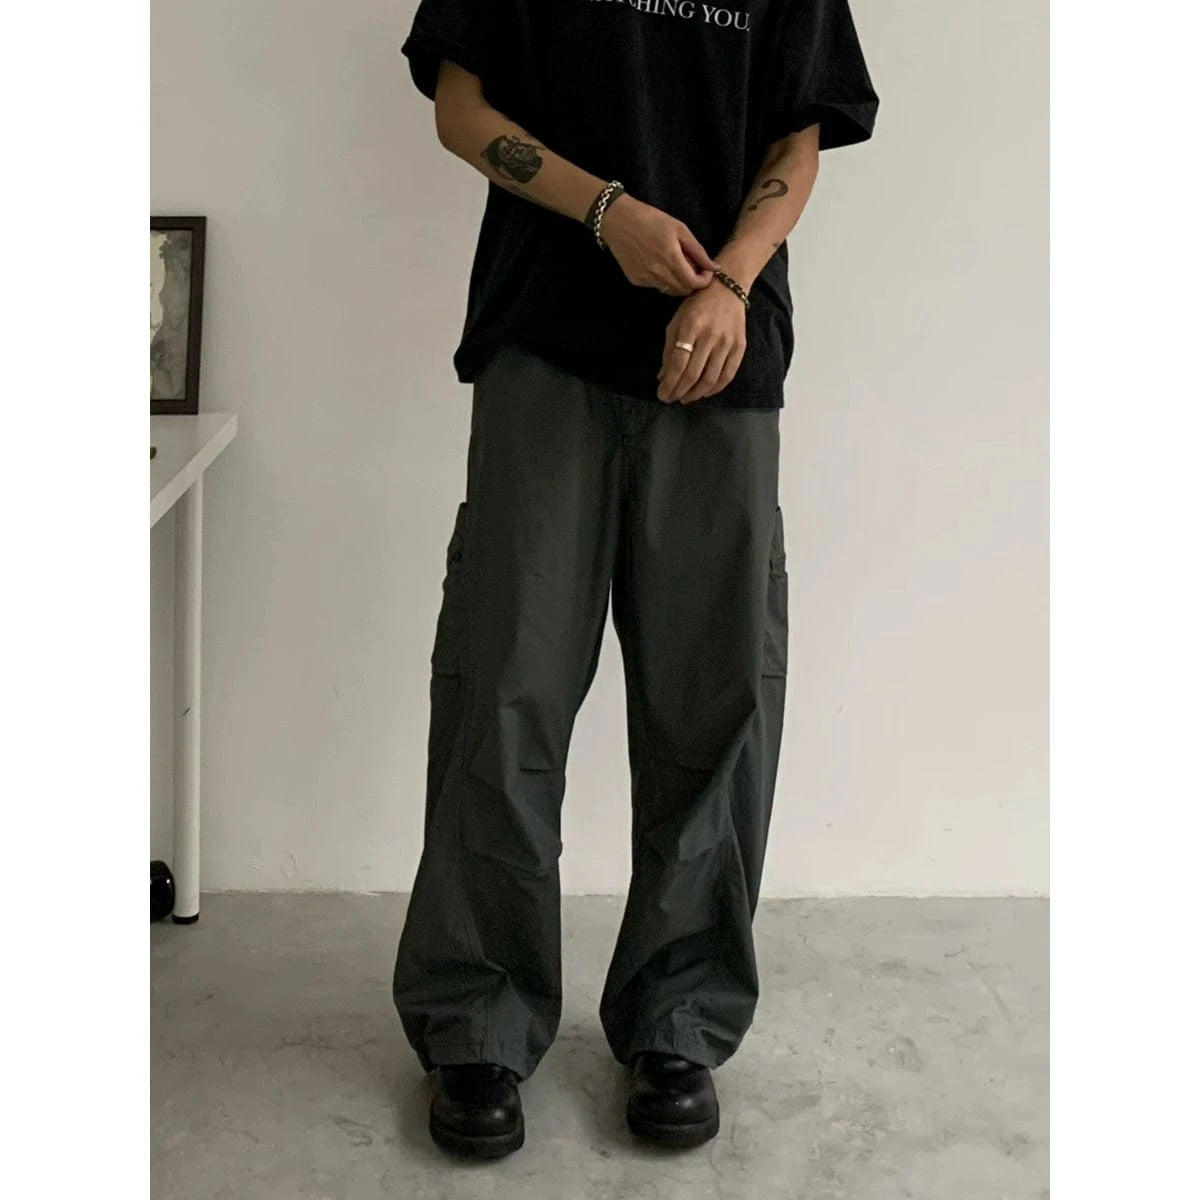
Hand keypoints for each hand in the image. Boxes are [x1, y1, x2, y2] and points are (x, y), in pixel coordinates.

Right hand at [600, 195, 717, 294]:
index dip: (704, 281)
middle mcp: (658, 273)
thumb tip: (714, 268)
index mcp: (671, 259)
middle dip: (692, 282)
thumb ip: (698, 251)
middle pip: (683, 291)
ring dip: (677, 281)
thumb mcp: (679, 229)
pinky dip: (662, 279)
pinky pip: (656, 286)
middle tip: (691, 266)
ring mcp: (645, 279)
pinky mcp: (635, 280)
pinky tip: (657, 263)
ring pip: (670, 290)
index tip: (706, 271)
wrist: (618, 220)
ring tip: (674, 263)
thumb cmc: (651, 219)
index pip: (693, 284)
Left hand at [656, 280, 747, 402]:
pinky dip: (715, 388)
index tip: (662, 395)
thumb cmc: (697, 306)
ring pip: (710, 378)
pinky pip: (727, 375)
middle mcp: (710, 336)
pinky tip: (705, 392)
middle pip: (693, 374)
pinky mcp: (740, 347)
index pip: (678, 363)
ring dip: (696, 394)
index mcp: (691, 327)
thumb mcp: (677, 321)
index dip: (669, 383)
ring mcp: (727, 342)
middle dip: (680, 391)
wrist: (728, 290)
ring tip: (686, 398)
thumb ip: (669, 349)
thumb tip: (663, 376)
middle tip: (672, 399)